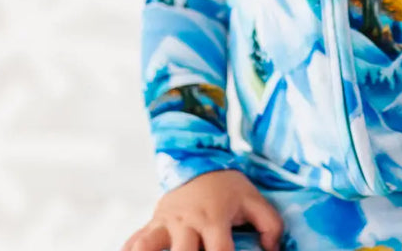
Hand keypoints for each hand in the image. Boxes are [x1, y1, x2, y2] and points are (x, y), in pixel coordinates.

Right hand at [121, 169, 283, 250]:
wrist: (198, 160)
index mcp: (214, 217)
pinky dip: (129, 250)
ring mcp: (166, 222)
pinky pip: (133, 240)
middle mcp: (187, 221)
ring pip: (149, 245)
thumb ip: (270, 224)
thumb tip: (273, 250)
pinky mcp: (152, 223)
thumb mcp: (253, 199)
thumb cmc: (227, 187)